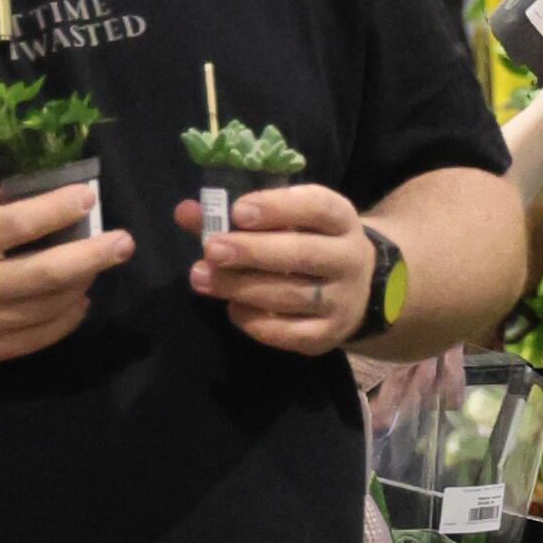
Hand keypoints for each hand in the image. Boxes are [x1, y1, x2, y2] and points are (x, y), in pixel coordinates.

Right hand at [0, 172, 138, 374]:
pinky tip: (79, 301)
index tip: (88, 197)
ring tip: (102, 265)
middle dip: (94, 255)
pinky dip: (66, 319)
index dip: (59, 208)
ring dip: (84, 284)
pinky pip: (36, 339)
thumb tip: (28, 197)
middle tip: (124, 241)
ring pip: (48, 308)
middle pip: (46, 273)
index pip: (17, 223)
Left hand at [181, 173, 373, 353]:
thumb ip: (236, 217)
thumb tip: (185, 212)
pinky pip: (291, 333)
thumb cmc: (309, 244)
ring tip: (201, 277)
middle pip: (303, 254)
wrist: (357, 291)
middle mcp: (349, 259)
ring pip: (291, 295)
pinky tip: (231, 308)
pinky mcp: (329, 334)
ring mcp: (342, 300)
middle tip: (211, 248)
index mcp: (341, 220)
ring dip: (242, 286)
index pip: (317, 207)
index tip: (238, 211)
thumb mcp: (286, 222)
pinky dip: (256, 321)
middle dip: (252, 251)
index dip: (278, 207)